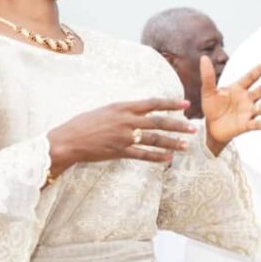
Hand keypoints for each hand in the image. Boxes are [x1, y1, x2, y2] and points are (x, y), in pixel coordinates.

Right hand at [48, 98, 197, 174]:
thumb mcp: (106, 109)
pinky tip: (168, 158)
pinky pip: (143, 155)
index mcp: (123, 107)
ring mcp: (124, 137)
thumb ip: (125, 110)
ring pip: (154, 140)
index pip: (153, 103)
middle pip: (159, 122)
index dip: (171, 103)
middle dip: (178, 125)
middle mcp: (126, 120)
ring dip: (172, 142)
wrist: (68, 140)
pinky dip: (157, 157)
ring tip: (186, 145)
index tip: (185, 104)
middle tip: (192, 127)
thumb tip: (142, 109)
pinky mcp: (120, 152)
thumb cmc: (84, 123)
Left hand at [202, 57, 260, 154]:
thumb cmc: (211, 108)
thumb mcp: (208, 91)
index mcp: (239, 88)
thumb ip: (208, 76)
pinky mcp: (246, 125)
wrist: (210, 128)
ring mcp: (249, 112)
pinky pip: (258, 124)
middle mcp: (247, 99)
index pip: (251, 76)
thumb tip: (204, 57)